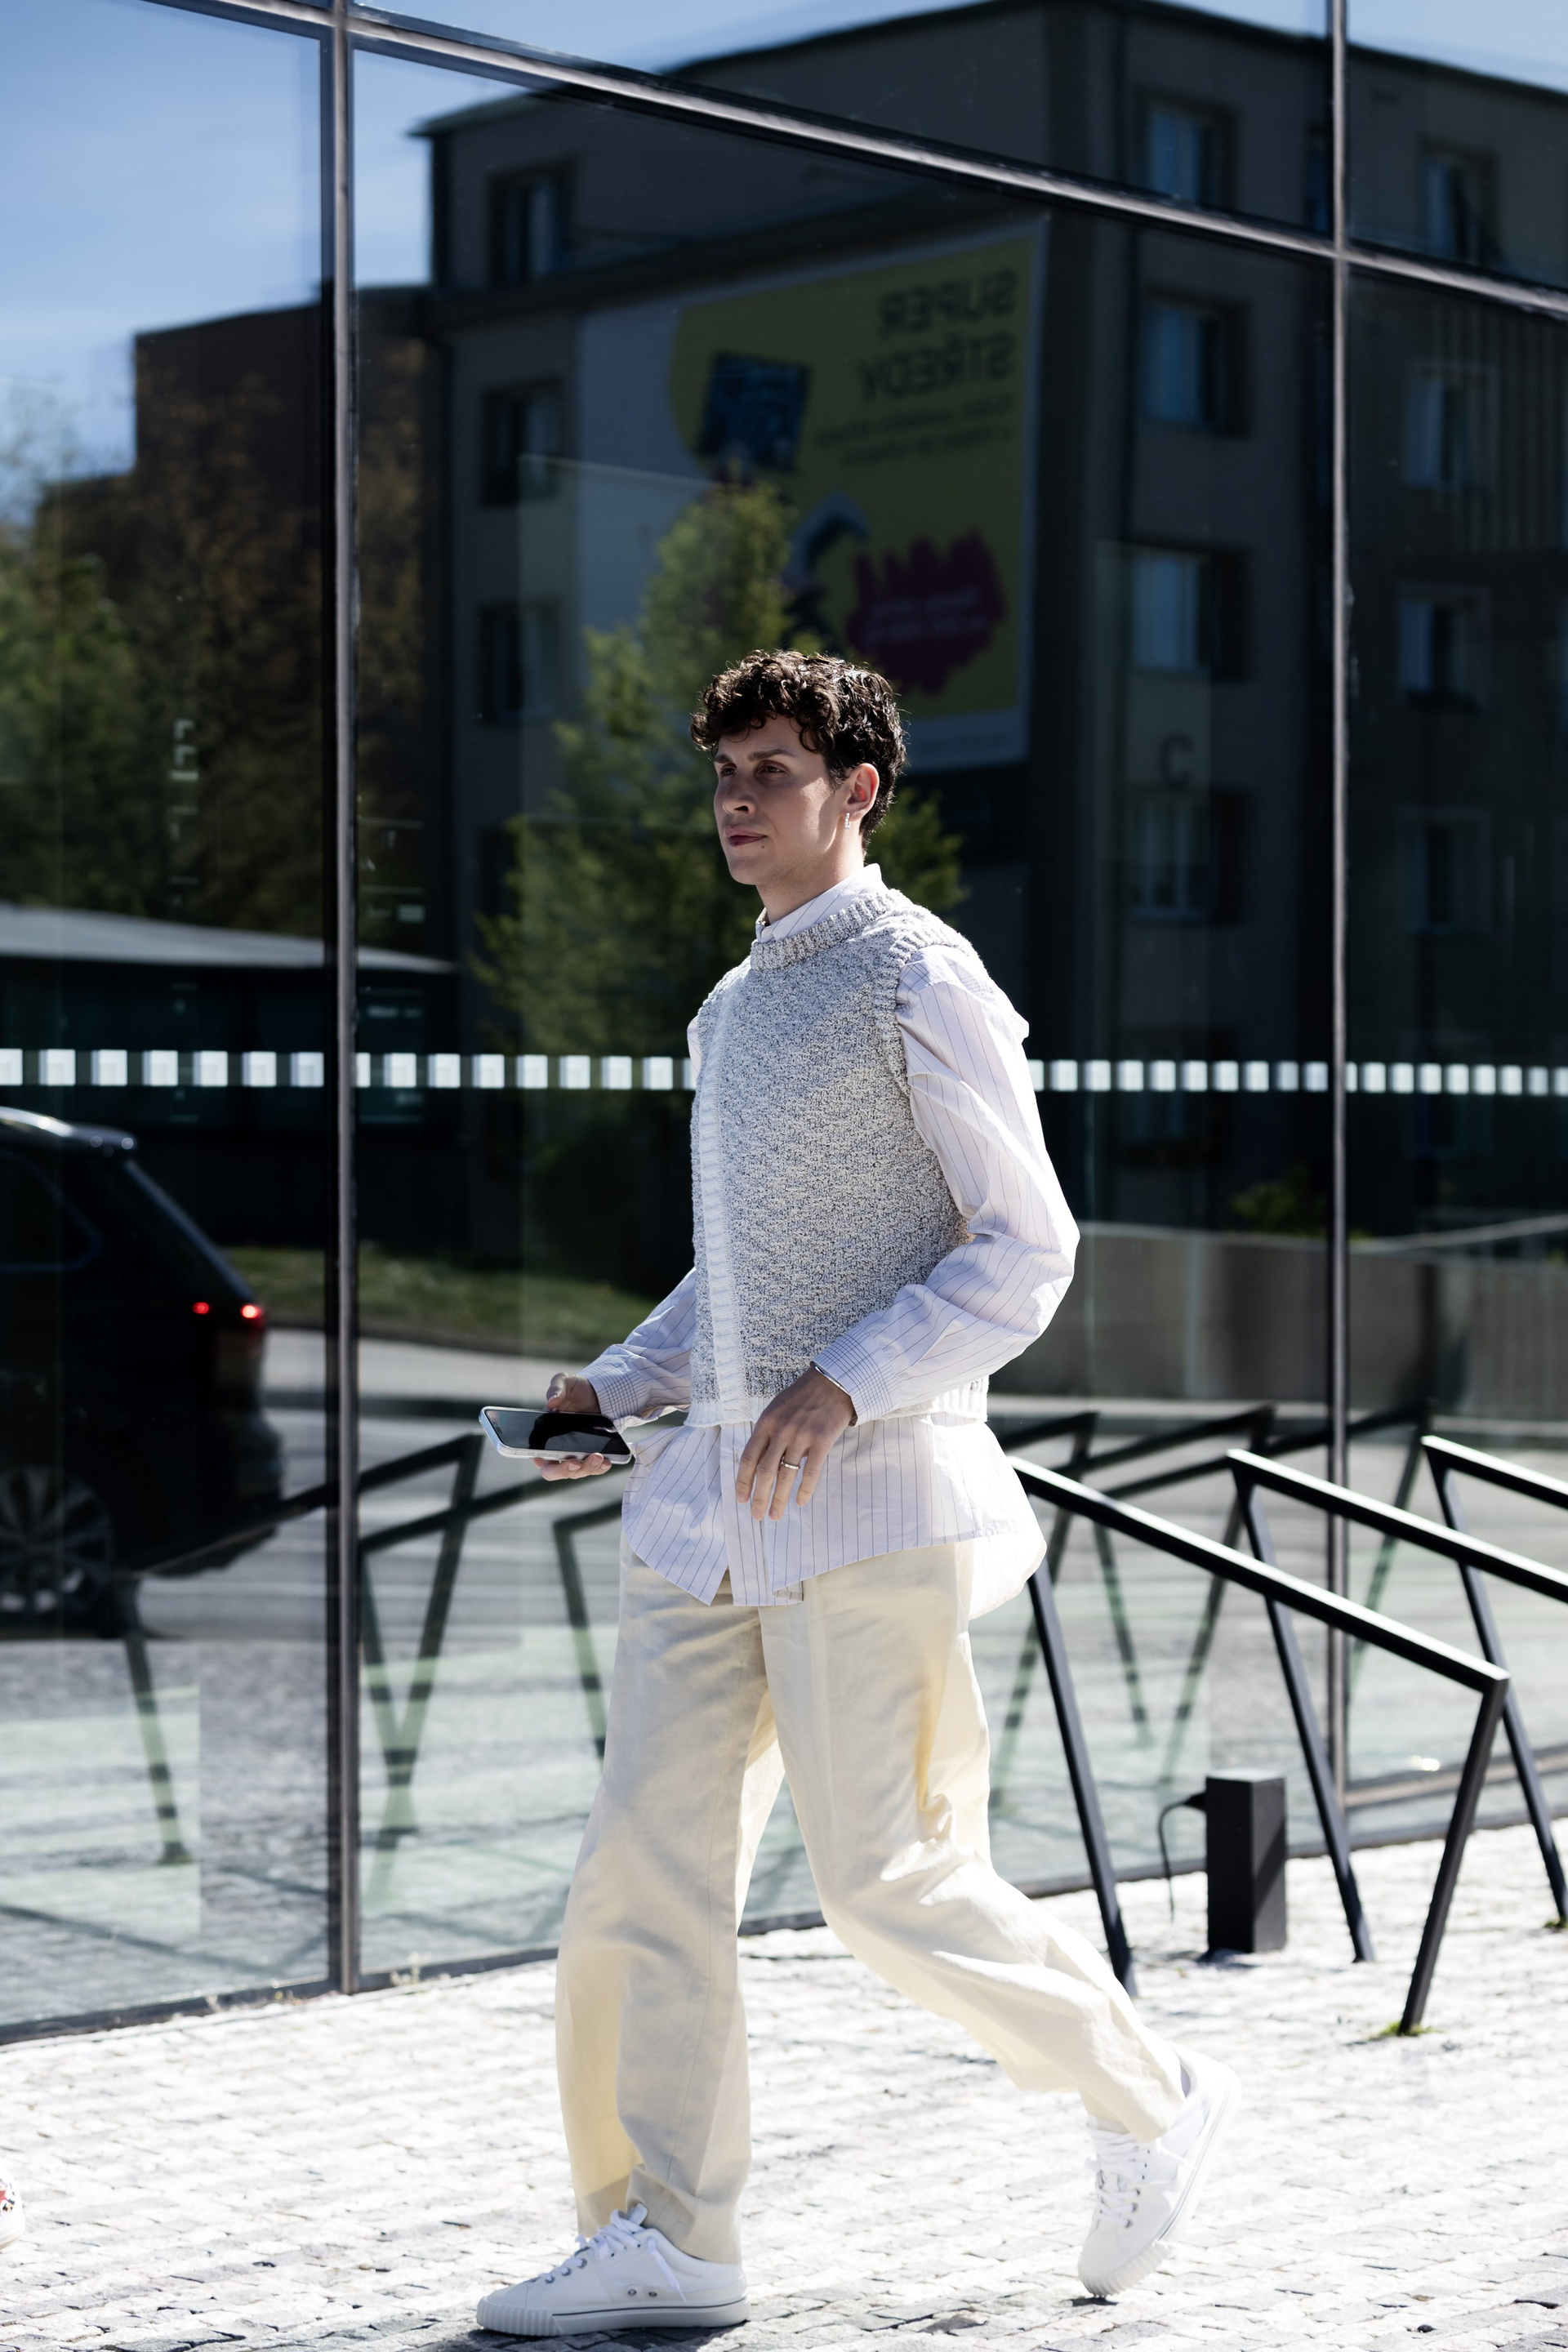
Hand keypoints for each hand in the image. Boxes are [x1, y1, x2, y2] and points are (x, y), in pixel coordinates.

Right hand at [536, 1373, 610, 1480]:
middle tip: (575, 1462)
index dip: (541, 1461)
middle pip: (554, 1471)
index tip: (548, 1460)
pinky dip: (599, 1468)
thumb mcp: (565, 1381)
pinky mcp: (590, 1456)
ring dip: (586, 1468)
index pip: (537, 1455)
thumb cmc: (576, 1389)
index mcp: (544, 1435)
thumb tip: (551, 1402)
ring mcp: (574, 1454)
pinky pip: (593, 1469)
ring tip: (598, 1457)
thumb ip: (556, 1388)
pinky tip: (606, 1461)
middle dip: (565, 1470)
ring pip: (576, 1472)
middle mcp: (557, 1449)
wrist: (598, 1394)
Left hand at [735, 1367, 855, 1521]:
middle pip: (765, 1471)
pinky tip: (800, 1502)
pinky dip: (804, 1490)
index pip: (748, 1458)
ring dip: (779, 1498)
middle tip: (757, 1516)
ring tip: (775, 1515)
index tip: (741, 1499)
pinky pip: (811, 1472)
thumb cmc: (803, 1397)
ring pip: (786, 1475)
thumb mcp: (777, 1409)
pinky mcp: (822, 1441)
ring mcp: (801, 1436)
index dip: (743, 1481)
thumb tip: (759, 1463)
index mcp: (766, 1423)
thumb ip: (767, 1433)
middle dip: (759, 1497)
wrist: (833, 1382)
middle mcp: (780, 1430)